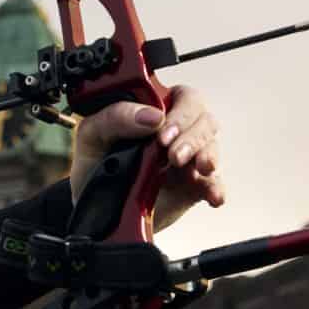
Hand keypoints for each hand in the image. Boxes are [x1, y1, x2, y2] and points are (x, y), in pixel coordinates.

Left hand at [67, 85, 225, 230]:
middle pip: (203, 120)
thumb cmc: (94, 165)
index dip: (179, 112)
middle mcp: (176, 131)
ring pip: (211, 147)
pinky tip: (213, 195)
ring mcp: (186, 159)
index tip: (163, 132)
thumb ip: (115, 117)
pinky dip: (216, 188)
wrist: (94, 210)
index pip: (182, 98)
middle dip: (192, 136)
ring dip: (206, 155)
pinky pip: (213, 183)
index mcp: (155, 111)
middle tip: (173, 155)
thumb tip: (150, 116)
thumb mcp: (92, 135)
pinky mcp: (192, 187)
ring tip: (193, 169)